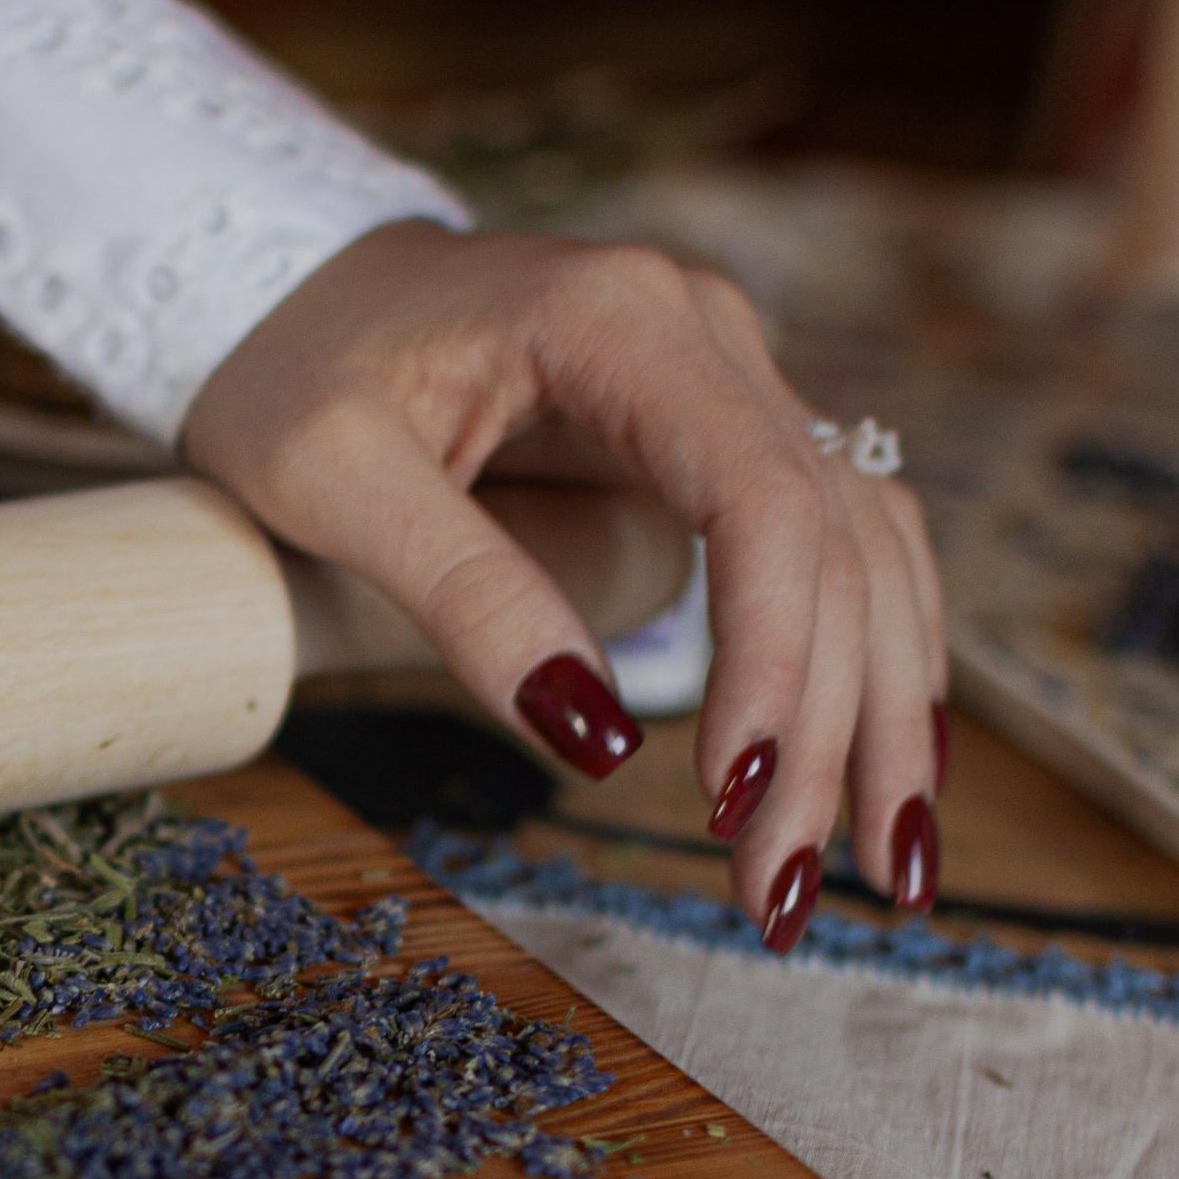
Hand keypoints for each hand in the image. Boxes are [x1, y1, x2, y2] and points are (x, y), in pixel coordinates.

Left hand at [183, 224, 944, 942]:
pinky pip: (837, 543)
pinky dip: (870, 655)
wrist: (289, 286)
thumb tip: (596, 738)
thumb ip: (463, 592)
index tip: (735, 795)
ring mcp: (728, 377)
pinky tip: (889, 768)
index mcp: (619, 318)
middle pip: (830, 541)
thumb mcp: (332, 477)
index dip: (773, 656)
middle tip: (780, 892)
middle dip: (825, 730)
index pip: (760, 496)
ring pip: (864, 549)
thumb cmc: (293, 369)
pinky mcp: (720, 435)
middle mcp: (707, 332)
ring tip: (883, 873)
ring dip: (884, 712)